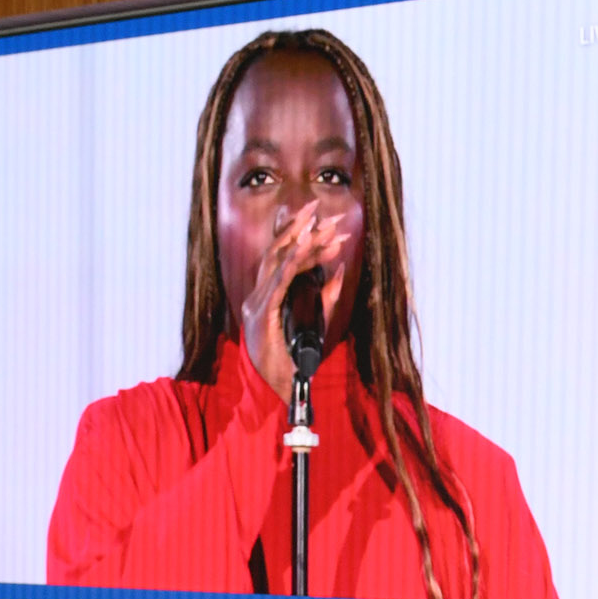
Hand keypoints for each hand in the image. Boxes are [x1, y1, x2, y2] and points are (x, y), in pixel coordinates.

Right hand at [241, 205, 353, 393]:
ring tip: (322, 226)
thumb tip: (340, 270)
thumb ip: (326, 296)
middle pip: (277, 251)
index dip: (300, 235)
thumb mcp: (315, 322)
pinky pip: (278, 283)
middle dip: (300, 228)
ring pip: (278, 262)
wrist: (278, 388)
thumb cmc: (292, 360)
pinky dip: (292, 264)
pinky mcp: (264, 315)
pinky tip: (305, 250)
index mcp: (266, 296)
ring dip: (302, 242)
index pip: (281, 257)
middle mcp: (258, 295)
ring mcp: (258, 304)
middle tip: (323, 210)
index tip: (323, 219)